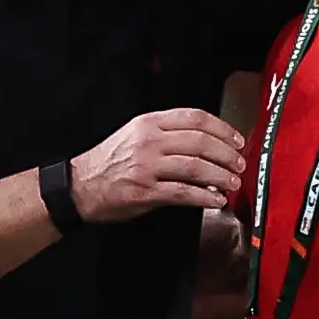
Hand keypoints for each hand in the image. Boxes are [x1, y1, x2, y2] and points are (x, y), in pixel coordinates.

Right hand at [70, 107, 244, 224]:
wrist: (80, 186)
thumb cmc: (109, 161)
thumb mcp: (135, 135)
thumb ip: (167, 134)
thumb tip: (207, 144)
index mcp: (149, 123)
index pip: (195, 118)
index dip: (222, 129)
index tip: (236, 140)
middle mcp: (150, 141)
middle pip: (201, 142)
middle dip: (227, 154)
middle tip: (239, 164)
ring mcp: (147, 166)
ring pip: (196, 167)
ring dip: (220, 176)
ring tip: (232, 183)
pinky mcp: (145, 191)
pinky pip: (183, 193)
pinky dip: (204, 197)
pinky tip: (215, 200)